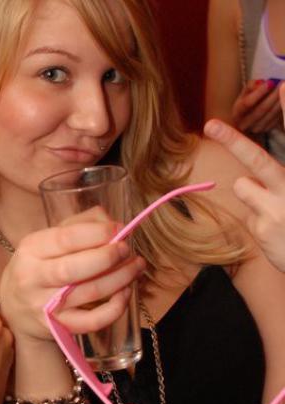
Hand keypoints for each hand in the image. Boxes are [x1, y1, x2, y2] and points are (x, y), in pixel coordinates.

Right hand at [0, 208, 145, 342]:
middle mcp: (33, 278)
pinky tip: (124, 294)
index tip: (118, 229)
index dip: (96, 233)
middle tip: (127, 250)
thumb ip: (78, 225)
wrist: (15, 310)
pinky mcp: (58, 326)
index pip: (64, 239)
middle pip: (73, 269)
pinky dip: (114, 308)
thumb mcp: (46, 242)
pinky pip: (92, 321)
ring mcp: (44, 305)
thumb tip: (112, 222)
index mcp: (30, 250)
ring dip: (120, 279)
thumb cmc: (38, 268)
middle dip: (108, 257)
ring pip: (89, 293)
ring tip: (135, 267)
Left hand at [204, 102, 284, 271]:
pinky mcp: (263, 227)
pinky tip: (274, 229)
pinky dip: (257, 219)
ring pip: (242, 186)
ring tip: (274, 210)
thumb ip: (278, 176)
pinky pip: (246, 213)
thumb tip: (247, 172)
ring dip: (252, 194)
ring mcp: (278, 207)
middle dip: (231, 140)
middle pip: (257, 159)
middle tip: (211, 125)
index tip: (284, 88)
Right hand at [232, 79, 281, 133]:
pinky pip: (274, 122)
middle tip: (282, 84)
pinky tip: (284, 102)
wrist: (248, 119)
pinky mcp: (265, 131)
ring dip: (278, 104)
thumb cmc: (248, 102)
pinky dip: (280, 111)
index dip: (259, 93)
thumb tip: (260, 83)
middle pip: (258, 112)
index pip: (246, 104)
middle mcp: (243, 124)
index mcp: (237, 113)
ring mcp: (254, 129)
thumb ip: (251, 86)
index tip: (270, 82)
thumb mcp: (246, 93)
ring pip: (268, 118)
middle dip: (272, 97)